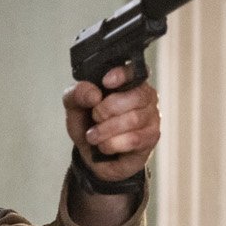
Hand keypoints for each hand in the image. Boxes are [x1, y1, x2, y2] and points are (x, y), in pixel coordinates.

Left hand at [62, 64, 161, 182]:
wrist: (91, 155)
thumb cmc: (88, 125)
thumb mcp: (74, 107)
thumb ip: (77, 94)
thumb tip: (94, 94)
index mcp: (127, 81)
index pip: (135, 70)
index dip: (122, 74)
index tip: (105, 82)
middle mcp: (145, 96)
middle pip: (135, 96)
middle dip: (107, 109)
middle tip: (94, 118)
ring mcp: (151, 116)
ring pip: (133, 119)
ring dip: (106, 130)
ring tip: (94, 136)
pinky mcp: (151, 137)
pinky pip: (134, 139)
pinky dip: (113, 144)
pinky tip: (104, 146)